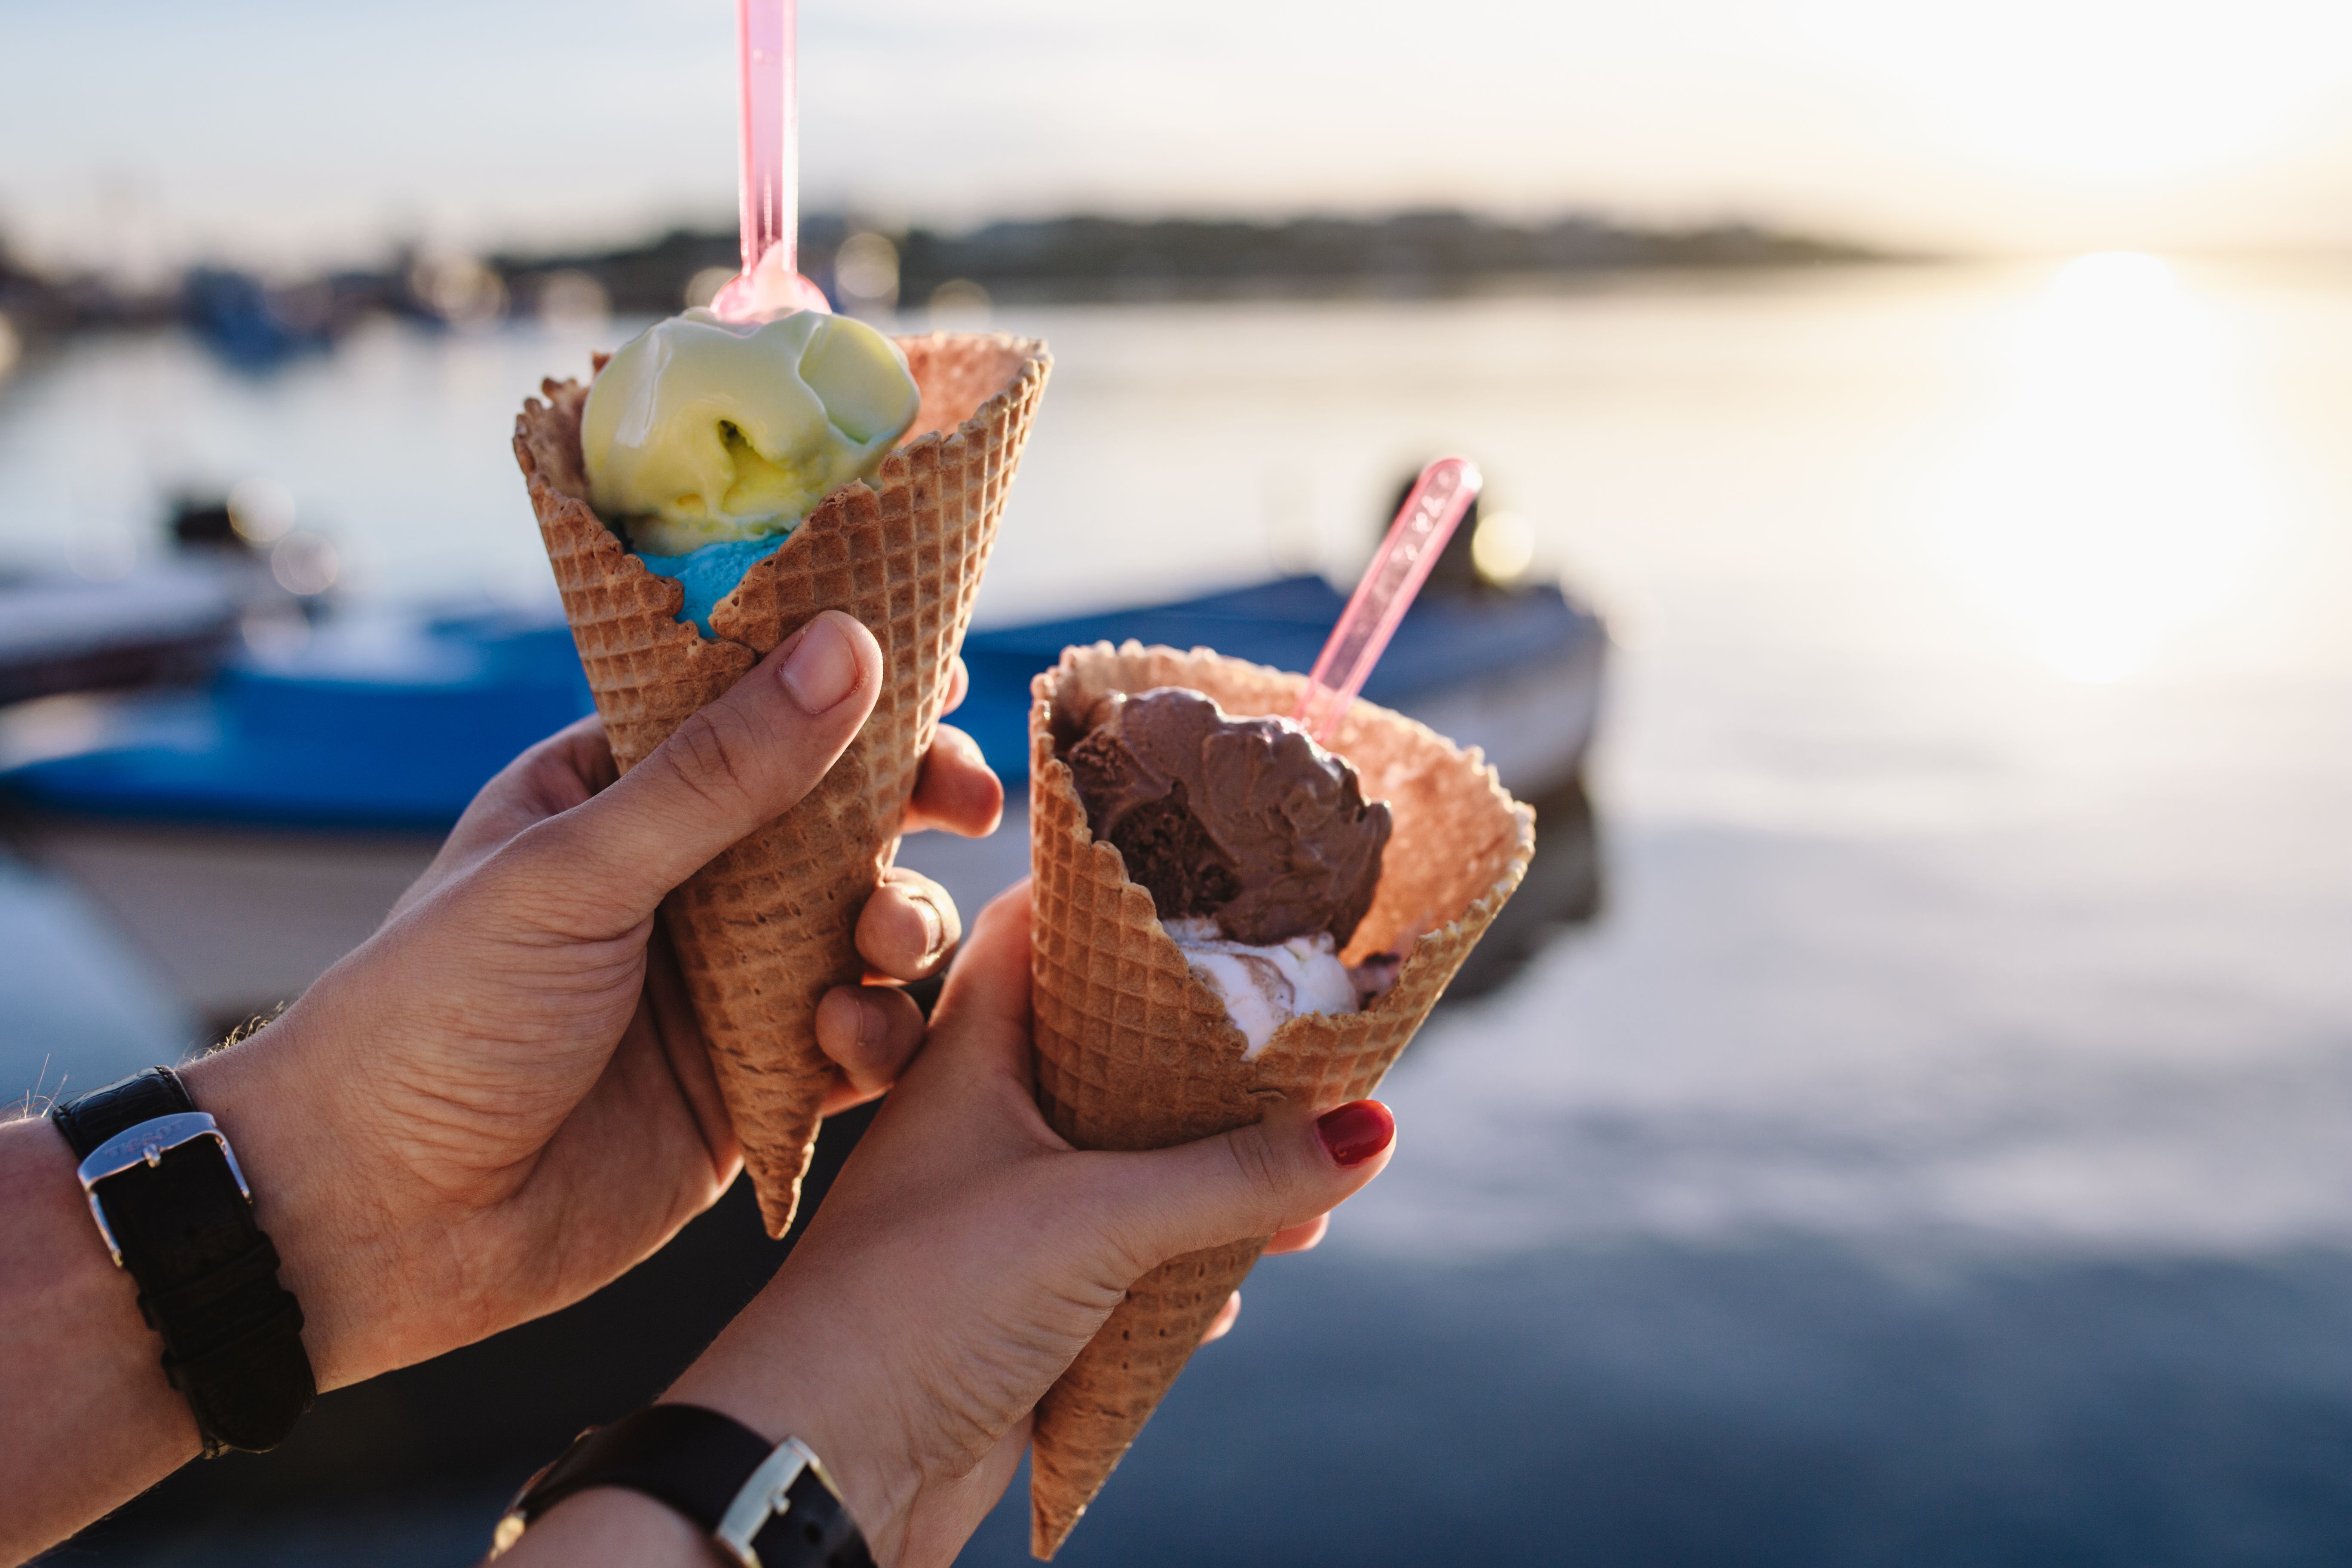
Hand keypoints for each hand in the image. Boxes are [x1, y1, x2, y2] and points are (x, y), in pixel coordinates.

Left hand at [186, 611, 1001, 1390]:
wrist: (379, 1223)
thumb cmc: (434, 1019)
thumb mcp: (575, 873)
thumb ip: (721, 771)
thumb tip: (846, 646)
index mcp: (617, 794)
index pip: (756, 706)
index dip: (853, 687)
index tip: (949, 674)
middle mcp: (683, 881)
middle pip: (838, 812)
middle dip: (911, 803)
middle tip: (967, 804)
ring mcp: (724, 985)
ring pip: (866, 926)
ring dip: (900, 923)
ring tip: (880, 943)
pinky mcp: (754, 1086)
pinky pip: (860, 1043)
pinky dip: (877, 1036)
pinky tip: (845, 1042)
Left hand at [639, 881, 1397, 1567]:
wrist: (819, 1469)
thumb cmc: (916, 1308)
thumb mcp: (1096, 1221)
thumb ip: (1235, 1175)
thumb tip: (1370, 1127)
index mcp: (968, 1059)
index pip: (1037, 930)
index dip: (1115, 895)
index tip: (1212, 877)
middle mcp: (980, 1125)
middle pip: (1110, 1056)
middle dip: (1209, 1064)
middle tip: (1304, 1050)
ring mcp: (997, 1218)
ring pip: (1127, 1170)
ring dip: (1214, 1182)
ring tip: (1309, 1190)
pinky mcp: (1015, 1309)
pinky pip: (1119, 1270)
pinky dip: (1178, 1277)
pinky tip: (1224, 1296)